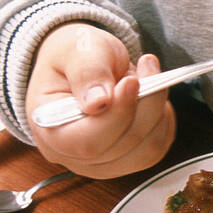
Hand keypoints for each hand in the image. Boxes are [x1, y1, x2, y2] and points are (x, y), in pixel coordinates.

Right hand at [25, 22, 175, 177]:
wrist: (83, 63)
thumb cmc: (74, 56)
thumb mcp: (76, 49)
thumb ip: (87, 71)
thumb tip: (98, 103)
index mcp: (49, 129)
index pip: (87, 142)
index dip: (117, 115)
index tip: (132, 81)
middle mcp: (72, 156)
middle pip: (122, 145)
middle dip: (145, 104)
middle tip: (146, 65)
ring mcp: (100, 163)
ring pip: (146, 150)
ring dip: (157, 110)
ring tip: (147, 78)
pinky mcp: (126, 161)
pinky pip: (157, 148)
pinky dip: (163, 120)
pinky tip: (150, 96)